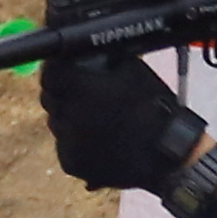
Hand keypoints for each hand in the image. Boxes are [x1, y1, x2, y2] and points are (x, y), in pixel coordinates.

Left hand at [42, 52, 215, 197]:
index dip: (56, 70)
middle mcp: (67, 115)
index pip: (49, 74)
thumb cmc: (153, 108)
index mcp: (79, 89)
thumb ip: (103, 61)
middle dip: (62, 93)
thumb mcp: (132, 71)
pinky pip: (66, 146)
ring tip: (96, 120)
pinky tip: (99, 140)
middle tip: (82, 94)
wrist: (166, 153)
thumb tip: (85, 54)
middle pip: (49, 99)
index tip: (63, 70)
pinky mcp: (71, 163)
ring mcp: (67, 142)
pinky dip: (76, 142)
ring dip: (69, 118)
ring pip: (57, 123)